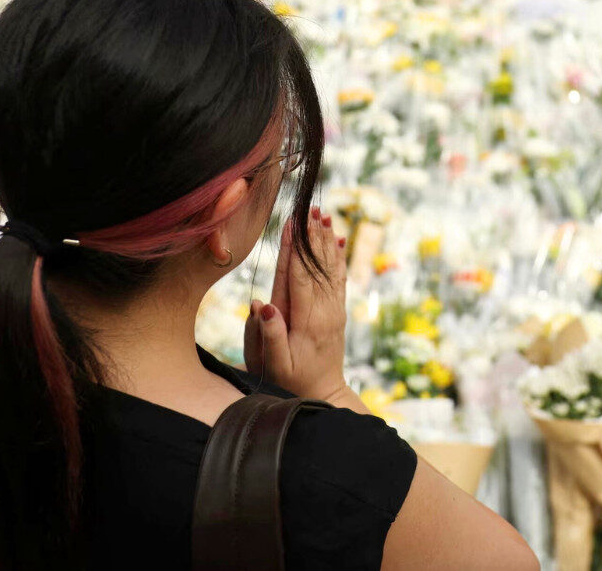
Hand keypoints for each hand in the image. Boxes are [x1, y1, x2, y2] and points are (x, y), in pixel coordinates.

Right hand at [244, 208, 347, 400]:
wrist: (324, 393)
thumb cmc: (292, 381)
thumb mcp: (276, 365)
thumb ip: (269, 336)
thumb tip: (262, 304)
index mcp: (308, 321)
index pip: (300, 277)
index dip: (295, 249)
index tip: (292, 224)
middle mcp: (325, 311)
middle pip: (317, 267)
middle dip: (312, 236)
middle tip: (310, 208)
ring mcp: (334, 310)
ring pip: (330, 268)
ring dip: (325, 240)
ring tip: (323, 215)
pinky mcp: (337, 311)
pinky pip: (339, 278)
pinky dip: (338, 257)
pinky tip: (337, 239)